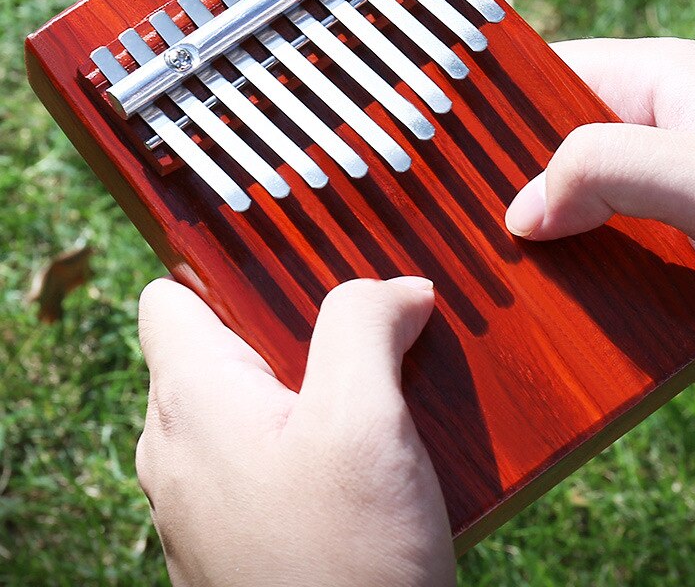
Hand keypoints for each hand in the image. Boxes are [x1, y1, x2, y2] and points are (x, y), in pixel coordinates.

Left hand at [136, 277, 455, 586]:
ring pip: (251, 402)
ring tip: (378, 381)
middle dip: (294, 326)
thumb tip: (398, 289)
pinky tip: (372, 450)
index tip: (292, 265)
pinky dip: (313, 434)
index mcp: (190, 402)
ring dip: (314, 381)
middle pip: (222, 346)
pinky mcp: (239, 534)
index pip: (169, 297)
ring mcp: (205, 499)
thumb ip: (364, 323)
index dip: (225, 271)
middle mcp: (179, 448)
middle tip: (363, 322)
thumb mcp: (364, 416)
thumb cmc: (347, 562)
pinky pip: (266, 455)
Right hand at [505, 38, 694, 379]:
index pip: (547, 78)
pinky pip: (614, 264)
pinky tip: (618, 329)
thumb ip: (610, 171)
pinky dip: (609, 298)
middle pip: (555, 155)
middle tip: (478, 241)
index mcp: (660, 88)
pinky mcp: (678, 250)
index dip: (493, 111)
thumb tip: (522, 213)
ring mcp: (668, 196)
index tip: (439, 155)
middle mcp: (658, 135)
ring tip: (539, 299)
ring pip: (579, 216)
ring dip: (565, 261)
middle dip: (523, 201)